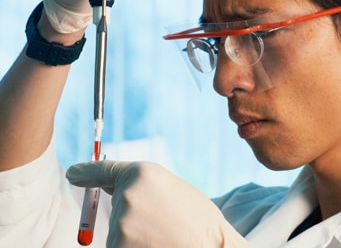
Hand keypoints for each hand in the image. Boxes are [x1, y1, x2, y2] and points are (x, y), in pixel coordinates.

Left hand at [66, 160, 251, 247]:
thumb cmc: (197, 219)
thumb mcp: (170, 188)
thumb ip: (138, 184)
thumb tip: (108, 186)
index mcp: (142, 173)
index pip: (103, 169)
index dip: (86, 172)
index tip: (74, 174)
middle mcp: (126, 195)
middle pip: (115, 203)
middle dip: (130, 210)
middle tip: (159, 219)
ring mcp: (120, 227)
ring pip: (118, 229)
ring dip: (133, 233)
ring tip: (162, 234)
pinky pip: (119, 245)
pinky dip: (133, 246)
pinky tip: (156, 244)